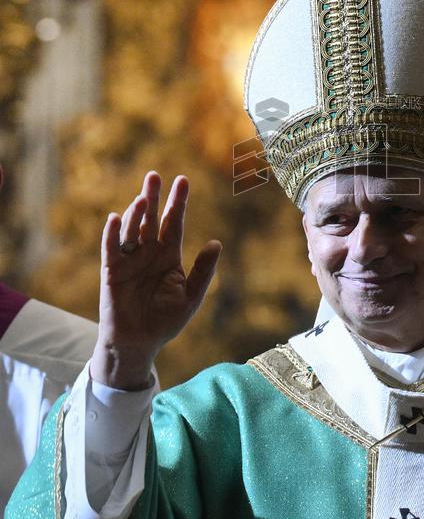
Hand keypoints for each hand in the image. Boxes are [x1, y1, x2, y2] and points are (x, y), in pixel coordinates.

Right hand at [91, 171, 221, 389]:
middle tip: (155, 175)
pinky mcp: (112, 271)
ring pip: (132, 230)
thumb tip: (216, 243)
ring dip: (136, 213)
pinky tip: (116, 218)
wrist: (139, 343)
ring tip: (144, 197)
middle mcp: (149, 252)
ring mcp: (130, 260)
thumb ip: (203, 271)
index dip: (178, 202)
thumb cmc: (165, 320)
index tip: (183, 180)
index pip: (175, 222)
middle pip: (152, 219)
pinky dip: (113, 234)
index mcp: (169, 255)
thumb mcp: (191, 296)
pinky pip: (111, 249)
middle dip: (154, 197)